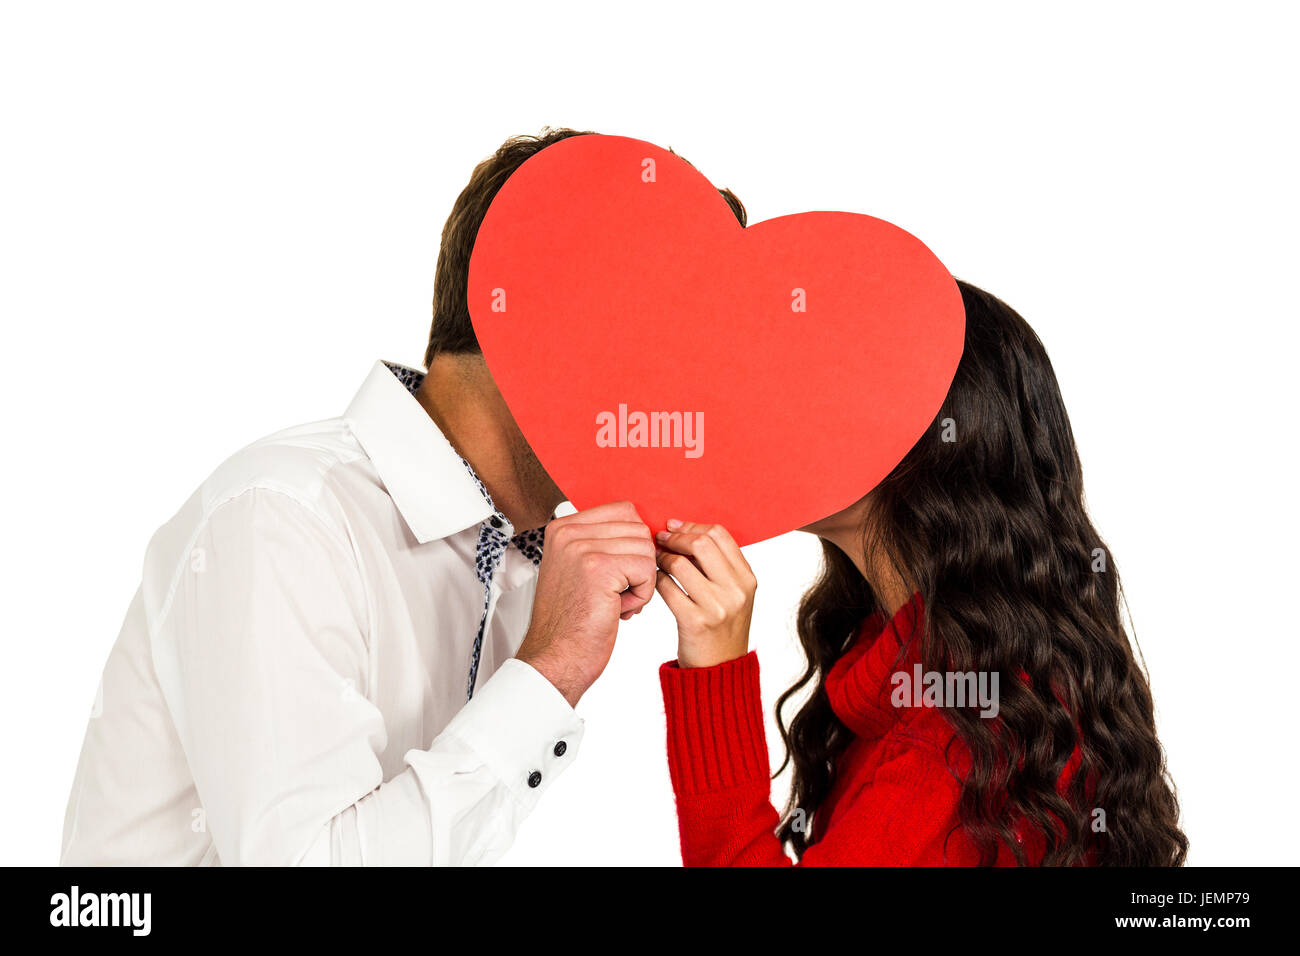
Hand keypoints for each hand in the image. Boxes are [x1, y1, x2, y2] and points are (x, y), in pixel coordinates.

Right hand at [515, 501, 655, 706]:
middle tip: (614, 593)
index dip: (633, 545)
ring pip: (646, 550)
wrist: (555, 657)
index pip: (625, 512)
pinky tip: (618, 610)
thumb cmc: (571, 621)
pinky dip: (642, 595)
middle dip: (638, 565)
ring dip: (640, 582)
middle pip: (639, 530)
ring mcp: (582, 548)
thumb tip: (645, 531)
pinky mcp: (599, 568)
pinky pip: (648, 570)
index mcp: (563, 527)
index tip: (616, 574)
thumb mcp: (578, 569)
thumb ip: (603, 543)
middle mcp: (569, 532)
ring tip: (613, 602)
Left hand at [654, 520, 756, 667]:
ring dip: (663, 558)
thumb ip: (716, 565)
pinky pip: (667, 587)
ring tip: (657, 561)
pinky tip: (656, 581)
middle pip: (700, 543)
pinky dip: (657, 579)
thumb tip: (681, 529)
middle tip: (661, 539)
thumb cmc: (721, 626)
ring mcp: (716, 607)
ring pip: (680, 563)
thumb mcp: (732, 594)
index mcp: (747, 579)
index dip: (693, 526)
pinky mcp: (694, 621)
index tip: (675, 527)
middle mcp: (736, 591)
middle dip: (676, 537)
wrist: (720, 669)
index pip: (719, 534)